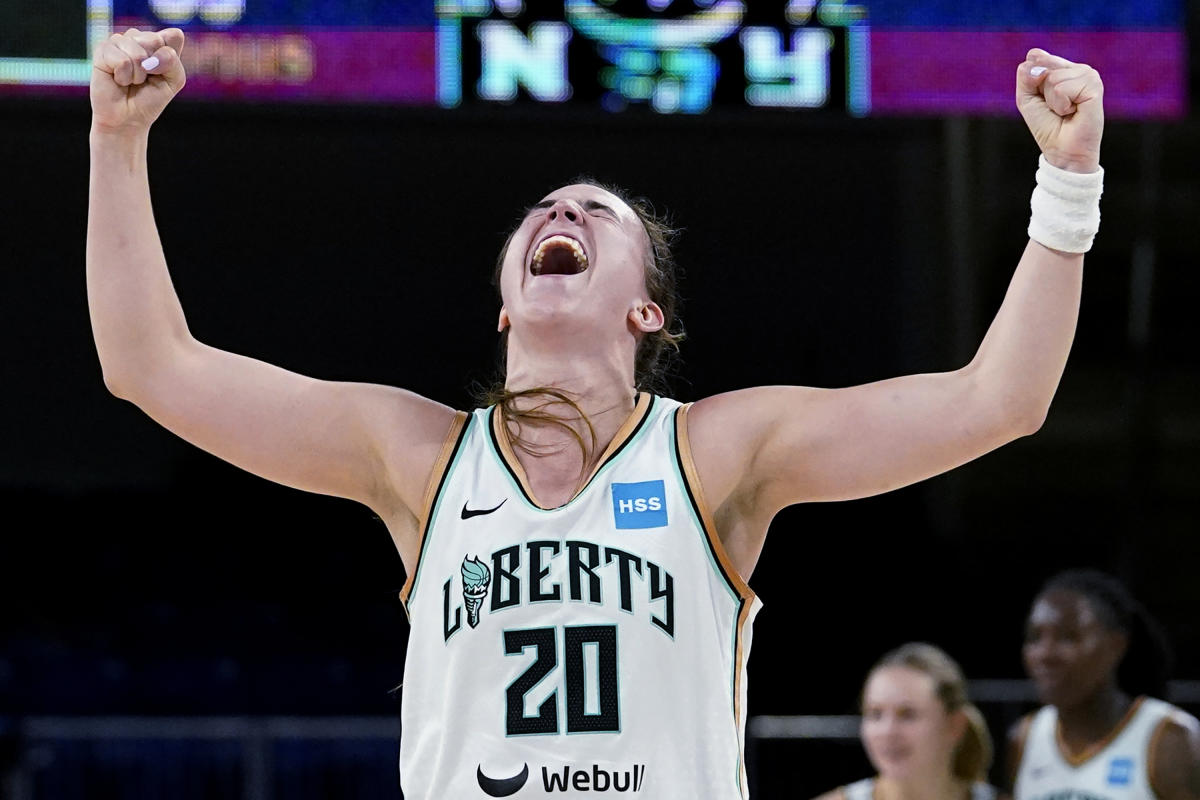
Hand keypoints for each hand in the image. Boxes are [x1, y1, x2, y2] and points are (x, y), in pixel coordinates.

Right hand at [91, 28, 186, 135]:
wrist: (128, 118)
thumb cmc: (150, 99)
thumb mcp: (173, 81)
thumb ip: (173, 60)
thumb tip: (155, 45)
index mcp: (158, 40)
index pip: (173, 36)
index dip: (170, 59)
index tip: (162, 73)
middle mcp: (138, 37)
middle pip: (154, 40)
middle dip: (153, 66)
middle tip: (144, 78)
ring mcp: (119, 41)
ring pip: (137, 51)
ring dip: (137, 74)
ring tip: (131, 81)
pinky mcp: (102, 50)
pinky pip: (121, 60)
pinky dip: (123, 76)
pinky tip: (118, 79)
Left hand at [1015, 49, 1103, 173]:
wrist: (1062, 150)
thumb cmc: (1047, 126)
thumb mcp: (1027, 99)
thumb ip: (1025, 76)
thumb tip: (1035, 60)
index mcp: (1062, 68)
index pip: (1036, 57)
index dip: (1031, 80)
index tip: (1041, 99)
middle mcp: (1077, 68)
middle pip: (1043, 66)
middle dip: (1041, 93)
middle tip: (1054, 108)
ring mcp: (1088, 75)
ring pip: (1053, 78)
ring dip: (1052, 100)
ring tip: (1065, 111)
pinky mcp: (1095, 85)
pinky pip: (1063, 88)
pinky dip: (1061, 105)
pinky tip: (1074, 111)